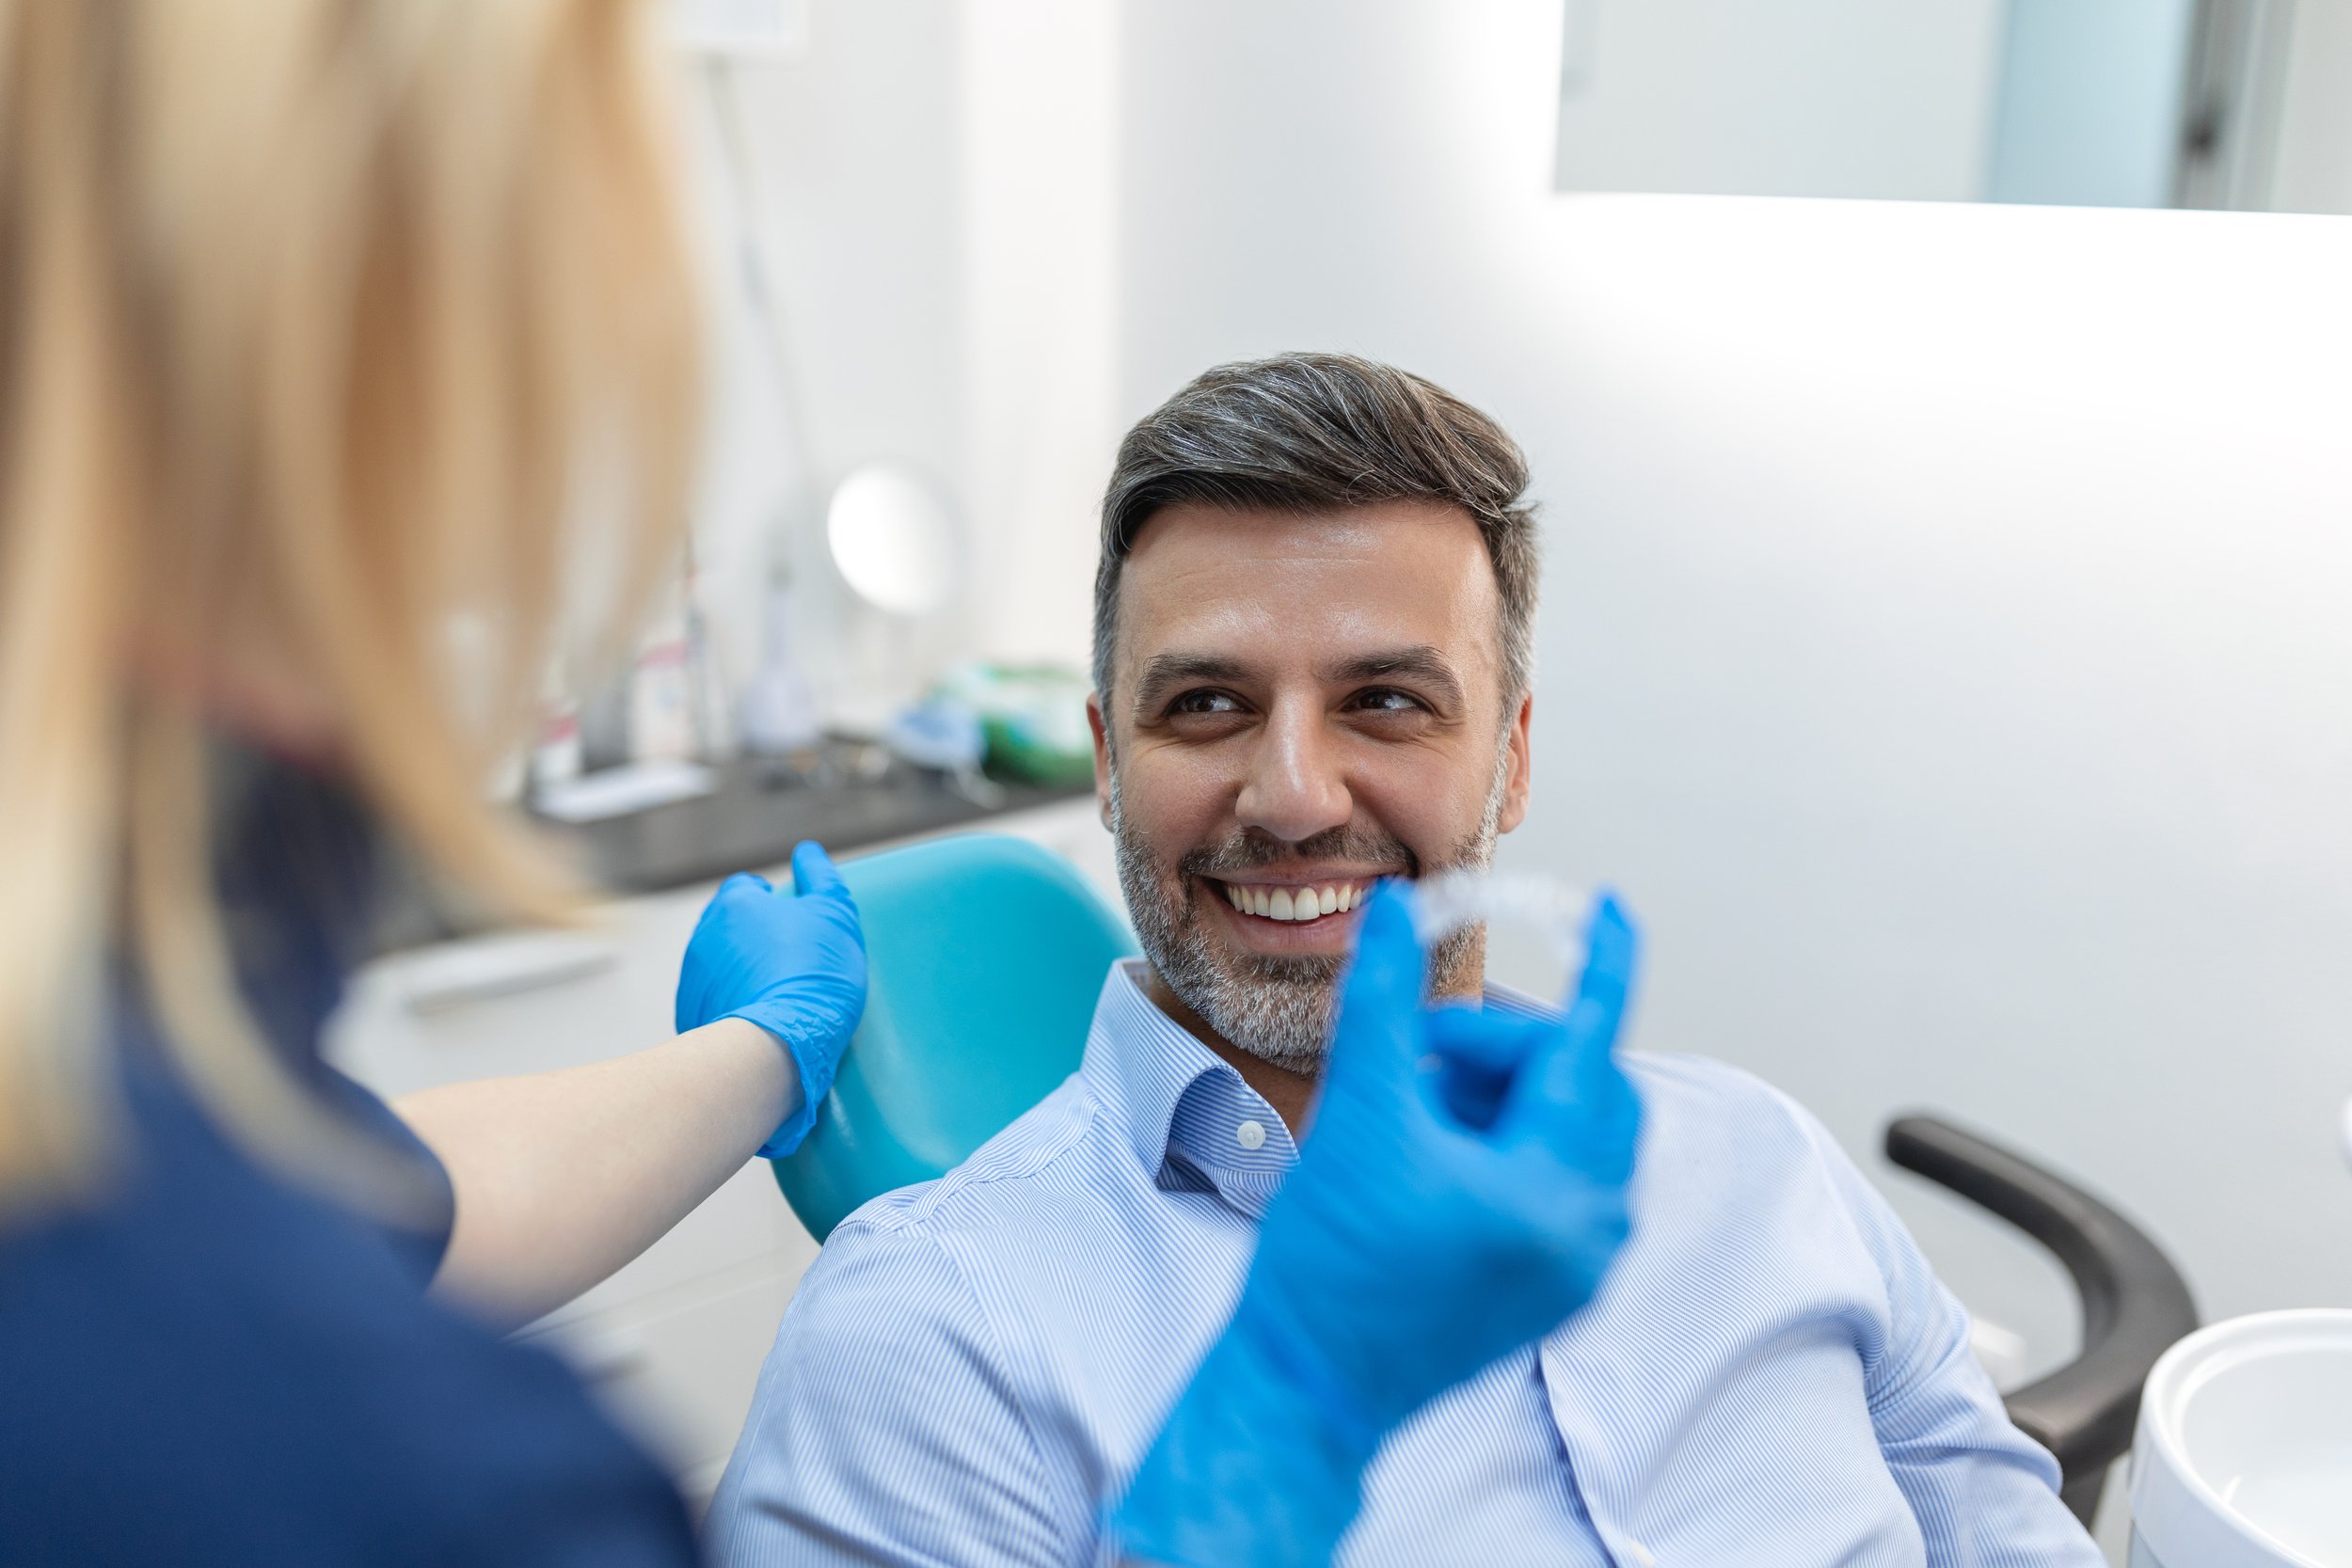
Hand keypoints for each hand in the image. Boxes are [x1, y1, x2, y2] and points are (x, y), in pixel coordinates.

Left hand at [675, 841, 866, 1157]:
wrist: (775, 1044)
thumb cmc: (811, 973)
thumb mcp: (833, 916)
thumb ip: (821, 877)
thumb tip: (807, 851)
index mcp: (735, 904)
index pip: (746, 887)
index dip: (769, 899)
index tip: (790, 918)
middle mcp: (704, 934)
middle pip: (728, 924)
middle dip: (752, 934)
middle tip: (787, 956)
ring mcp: (693, 976)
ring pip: (718, 962)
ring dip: (740, 968)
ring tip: (776, 990)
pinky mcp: (690, 1014)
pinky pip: (713, 998)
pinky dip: (731, 1001)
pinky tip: (759, 1015)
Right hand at [1111, 882, 1642, 1566]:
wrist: (1305, 1386)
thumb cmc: (1328, 1266)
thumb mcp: (1357, 1116)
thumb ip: (1386, 1004)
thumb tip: (1396, 913)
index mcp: (1553, 1193)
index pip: (1593, 1047)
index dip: (1605, 965)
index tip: (1615, 907)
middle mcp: (1587, 1233)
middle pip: (1585, 1088)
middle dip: (1507, 1050)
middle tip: (1424, 1052)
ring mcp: (1575, 1268)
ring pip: (1568, 1131)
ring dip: (1502, 1095)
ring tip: (1413, 1105)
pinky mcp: (1550, 1287)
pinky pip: (1555, 1179)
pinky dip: (1504, 1140)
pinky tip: (1429, 1148)